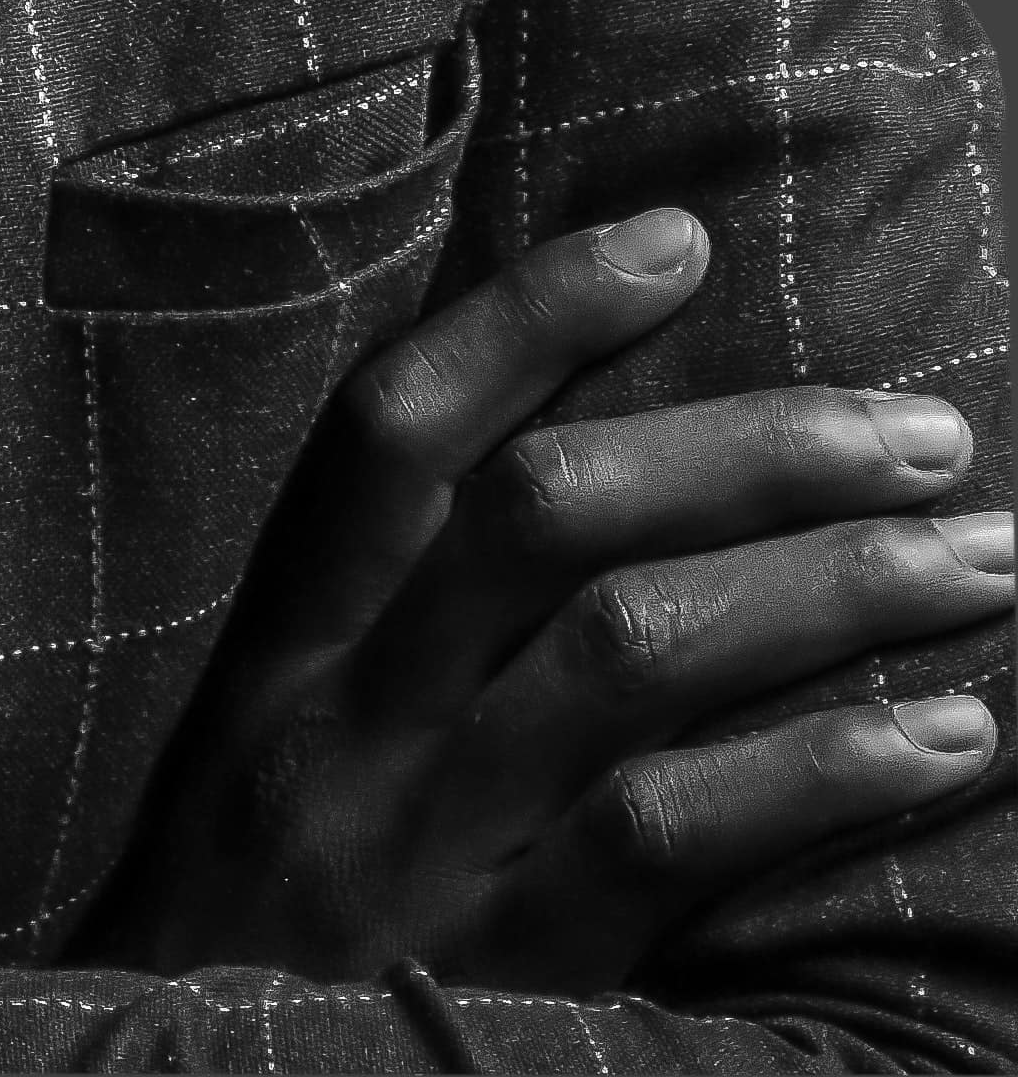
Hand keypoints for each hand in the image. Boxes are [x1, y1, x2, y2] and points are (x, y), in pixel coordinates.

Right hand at [77, 204, 1007, 989]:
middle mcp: (347, 723)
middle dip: (756, 448)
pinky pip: (679, 842)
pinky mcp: (512, 974)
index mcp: (284, 647)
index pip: (396, 426)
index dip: (533, 314)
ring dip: (831, 590)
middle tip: (928, 429)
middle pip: (549, 516)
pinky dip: (825, 774)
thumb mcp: (280, 745)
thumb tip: (604, 461)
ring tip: (983, 561)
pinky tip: (944, 740)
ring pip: (633, 654)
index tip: (678, 237)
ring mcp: (428, 846)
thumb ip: (400, 622)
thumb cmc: (264, 915)